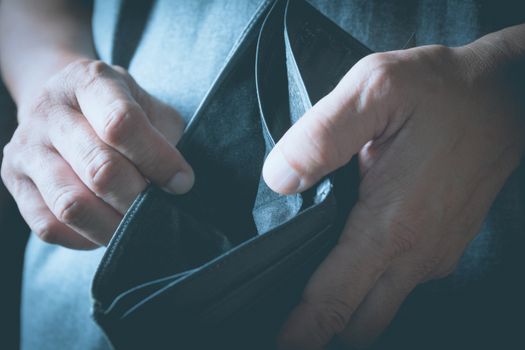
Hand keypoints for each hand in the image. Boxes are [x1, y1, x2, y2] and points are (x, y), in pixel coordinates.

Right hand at [1, 59, 193, 248]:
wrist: (63, 102)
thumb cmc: (118, 108)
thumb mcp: (148, 105)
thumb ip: (165, 137)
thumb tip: (177, 185)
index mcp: (88, 81)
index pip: (122, 124)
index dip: (159, 160)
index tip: (182, 182)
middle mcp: (49, 111)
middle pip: (100, 169)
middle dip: (139, 198)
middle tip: (159, 206)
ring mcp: (25, 148)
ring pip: (71, 205)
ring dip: (114, 225)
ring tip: (137, 223)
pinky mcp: (15, 182)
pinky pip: (49, 226)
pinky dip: (86, 237)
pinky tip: (108, 226)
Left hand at [263, 43, 523, 348]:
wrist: (504, 96)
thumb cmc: (441, 92)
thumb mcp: (375, 91)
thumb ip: (321, 137)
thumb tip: (279, 180)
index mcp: (393, 226)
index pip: (337, 301)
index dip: (303, 334)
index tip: (280, 348)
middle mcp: (417, 254)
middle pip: (359, 324)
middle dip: (320, 333)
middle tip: (284, 326)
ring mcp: (432, 255)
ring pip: (379, 308)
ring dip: (343, 311)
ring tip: (306, 300)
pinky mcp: (439, 245)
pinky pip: (395, 284)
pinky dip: (365, 286)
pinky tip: (344, 261)